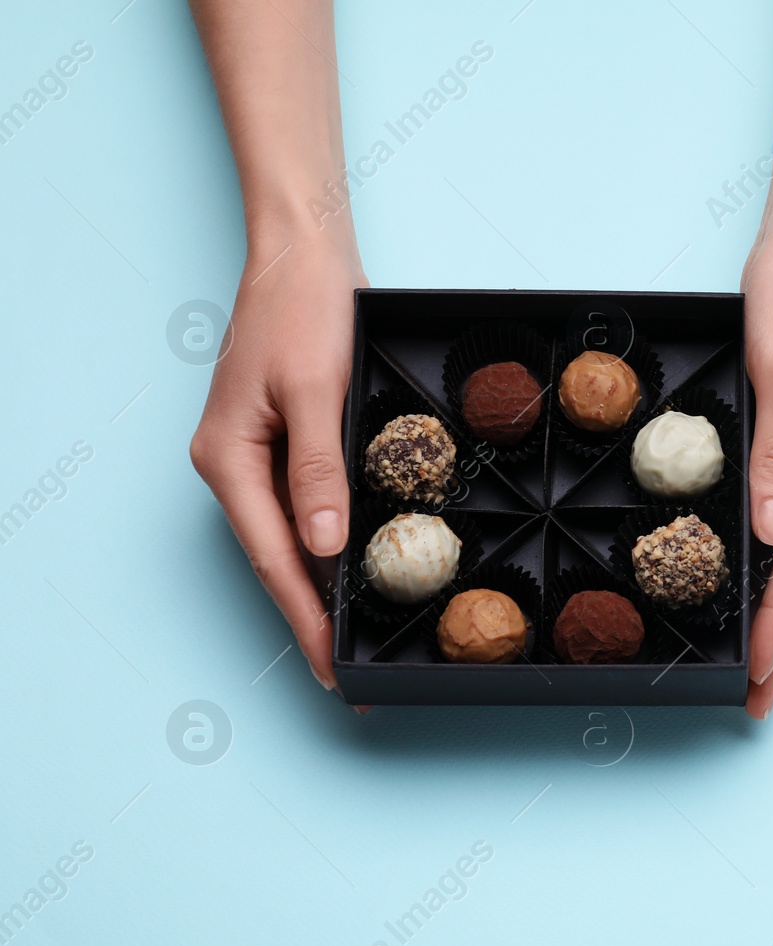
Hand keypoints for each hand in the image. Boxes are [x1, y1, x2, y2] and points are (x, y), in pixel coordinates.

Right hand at [189, 231, 366, 690]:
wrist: (303, 252)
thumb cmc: (305, 309)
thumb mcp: (317, 389)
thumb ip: (319, 470)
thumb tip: (323, 547)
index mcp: (229, 459)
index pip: (275, 559)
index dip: (306, 617)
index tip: (330, 668)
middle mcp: (234, 466)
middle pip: (278, 560)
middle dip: (312, 617)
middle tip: (346, 678)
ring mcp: (256, 456)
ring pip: (292, 539)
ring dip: (322, 587)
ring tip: (352, 639)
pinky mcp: (284, 441)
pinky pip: (305, 508)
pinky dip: (330, 543)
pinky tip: (354, 571)